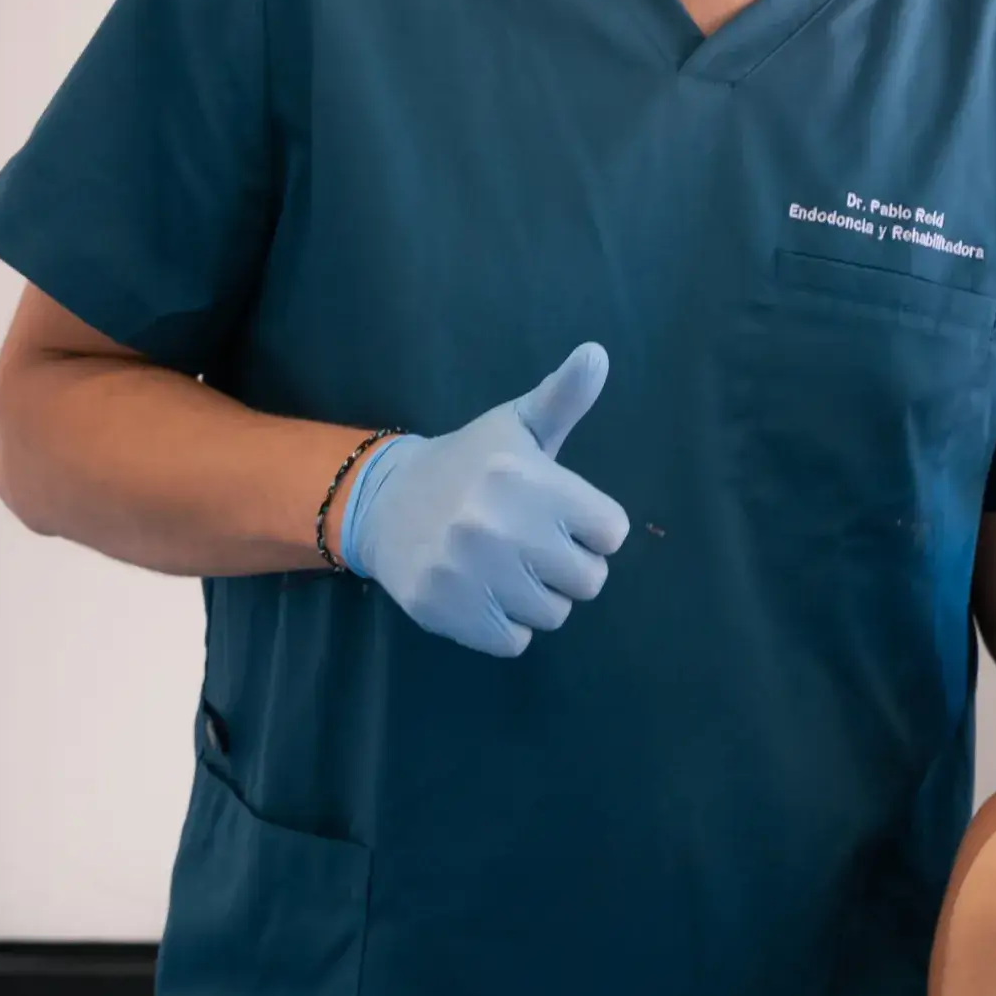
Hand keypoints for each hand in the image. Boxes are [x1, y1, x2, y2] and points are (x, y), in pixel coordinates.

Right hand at [338, 342, 632, 658]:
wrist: (384, 501)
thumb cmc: (468, 464)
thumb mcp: (516, 426)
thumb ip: (563, 397)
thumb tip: (597, 353)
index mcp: (527, 476)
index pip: (611, 531)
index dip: (591, 527)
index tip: (558, 515)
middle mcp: (499, 524)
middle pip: (589, 580)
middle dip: (566, 566)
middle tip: (531, 544)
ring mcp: (471, 572)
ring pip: (554, 614)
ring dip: (536, 597)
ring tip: (504, 567)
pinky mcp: (448, 611)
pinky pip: (514, 642)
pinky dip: (504, 625)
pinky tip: (483, 592)